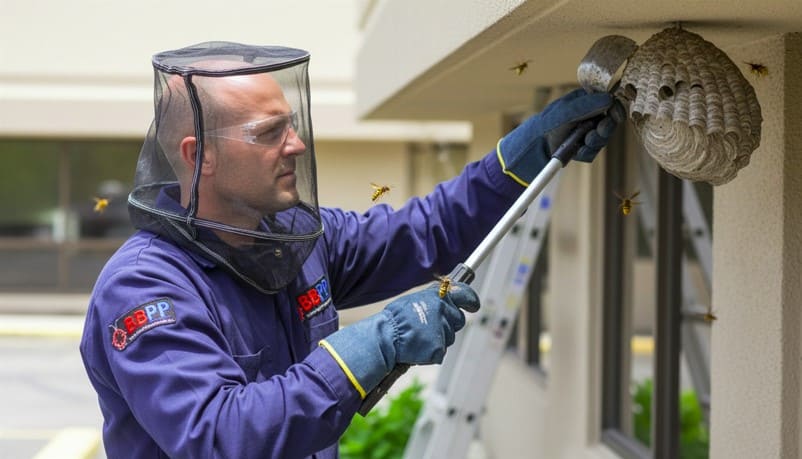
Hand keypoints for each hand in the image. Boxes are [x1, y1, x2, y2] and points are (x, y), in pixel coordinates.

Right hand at [319, 282, 477, 395]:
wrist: (386, 336)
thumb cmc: (396, 318)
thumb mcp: (414, 300)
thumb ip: (432, 299)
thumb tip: (445, 296)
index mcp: (438, 296)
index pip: (465, 294)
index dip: (471, 300)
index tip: (473, 305)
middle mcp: (444, 311)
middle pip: (458, 320)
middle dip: (449, 324)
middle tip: (430, 327)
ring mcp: (443, 330)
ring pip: (449, 337)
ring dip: (437, 338)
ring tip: (418, 337)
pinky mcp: (439, 348)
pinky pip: (440, 352)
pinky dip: (430, 353)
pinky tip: (417, 348)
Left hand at [497, 88, 625, 184]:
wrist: (532, 149)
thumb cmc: (546, 125)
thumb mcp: (565, 112)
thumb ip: (586, 105)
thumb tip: (609, 99)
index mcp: (583, 101)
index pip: (607, 101)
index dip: (614, 109)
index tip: (613, 116)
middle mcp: (586, 116)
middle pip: (609, 122)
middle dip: (604, 130)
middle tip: (595, 133)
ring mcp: (585, 132)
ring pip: (602, 139)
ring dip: (594, 142)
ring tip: (582, 143)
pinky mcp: (581, 148)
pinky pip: (592, 152)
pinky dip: (585, 153)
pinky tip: (575, 152)